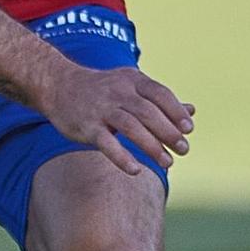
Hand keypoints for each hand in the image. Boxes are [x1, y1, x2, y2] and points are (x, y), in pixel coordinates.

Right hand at [33, 60, 194, 176]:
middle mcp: (118, 92)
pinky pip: (106, 143)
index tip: (188, 130)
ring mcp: (101, 109)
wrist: (58, 85)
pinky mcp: (86, 126)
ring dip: (152, 146)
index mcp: (132, 80)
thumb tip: (191, 112)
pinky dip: (121, 157)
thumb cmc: (102, 89)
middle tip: (183, 150)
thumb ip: (160, 100)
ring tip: (167, 162)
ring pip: (131, 126)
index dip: (176, 111)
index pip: (160, 94)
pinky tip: (136, 170)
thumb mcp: (131, 87)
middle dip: (168, 132)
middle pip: (148, 112)